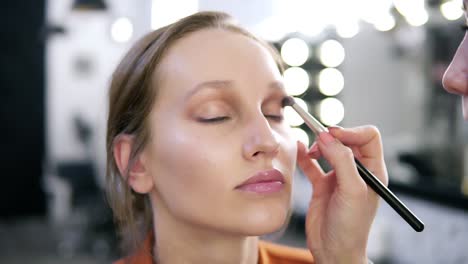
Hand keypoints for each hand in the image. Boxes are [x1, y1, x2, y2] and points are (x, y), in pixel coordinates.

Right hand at [296, 126, 387, 263]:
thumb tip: (327, 136)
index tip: (334, 134)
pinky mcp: (322, 185)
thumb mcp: (352, 191)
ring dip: (318, 146)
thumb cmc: (351, 227)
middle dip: (332, 136)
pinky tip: (298, 149)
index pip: (368, 138)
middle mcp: (357, 172)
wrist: (333, 251)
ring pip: (329, 150)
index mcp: (373, 171)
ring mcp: (338, 178)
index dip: (351, 132)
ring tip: (310, 152)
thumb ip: (341, 161)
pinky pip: (313, 164)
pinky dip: (305, 155)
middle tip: (319, 139)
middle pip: (346, 140)